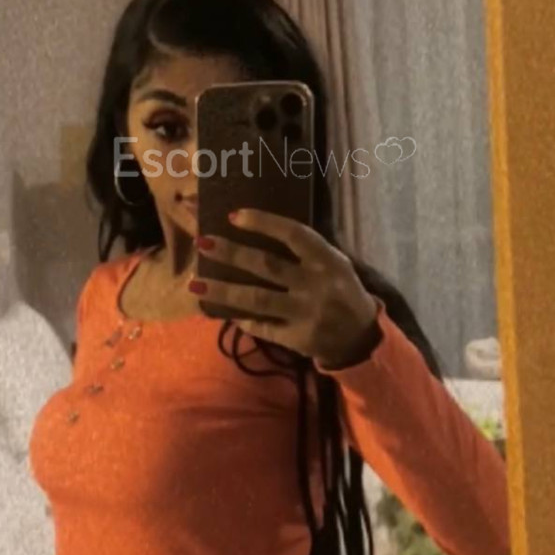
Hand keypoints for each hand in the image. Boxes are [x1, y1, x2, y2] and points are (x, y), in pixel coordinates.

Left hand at [188, 208, 381, 368]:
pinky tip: (220, 310)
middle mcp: (315, 286)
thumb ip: (303, 250)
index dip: (264, 223)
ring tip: (195, 283)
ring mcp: (304, 314)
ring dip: (222, 290)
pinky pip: (261, 326)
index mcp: (327, 260)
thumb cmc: (340, 289)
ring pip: (256, 300)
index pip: (294, 234)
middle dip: (231, 253)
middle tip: (202, 242)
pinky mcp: (296, 339)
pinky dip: (240, 318)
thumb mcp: (333, 263)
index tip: (233, 216)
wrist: (359, 336)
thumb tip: (254, 228)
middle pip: (266, 265)